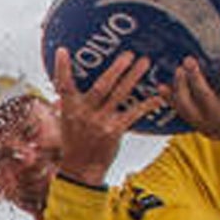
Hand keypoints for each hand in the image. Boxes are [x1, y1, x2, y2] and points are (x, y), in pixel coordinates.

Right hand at [52, 47, 163, 185]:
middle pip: (101, 87)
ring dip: (133, 77)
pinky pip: (133, 114)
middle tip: (128, 54)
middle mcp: (85, 113)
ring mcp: (101, 122)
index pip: (63, 85)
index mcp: (70, 109)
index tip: (62, 51)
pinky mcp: (115, 131)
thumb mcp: (65, 121)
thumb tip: (61, 87)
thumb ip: (66, 103)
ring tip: (144, 63)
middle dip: (115, 69)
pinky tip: (158, 97)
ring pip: (119, 95)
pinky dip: (146, 105)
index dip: (62, 68)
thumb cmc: (74, 143)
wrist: (81, 169)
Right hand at [166, 56, 219, 145]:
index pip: (181, 110)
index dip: (169, 98)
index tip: (160, 86)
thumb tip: (197, 86)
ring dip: (195, 78)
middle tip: (178, 68)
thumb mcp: (218, 124)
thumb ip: (207, 111)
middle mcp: (208, 123)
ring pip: (203, 95)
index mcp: (202, 125)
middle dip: (180, 85)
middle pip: (187, 103)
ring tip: (190, 62)